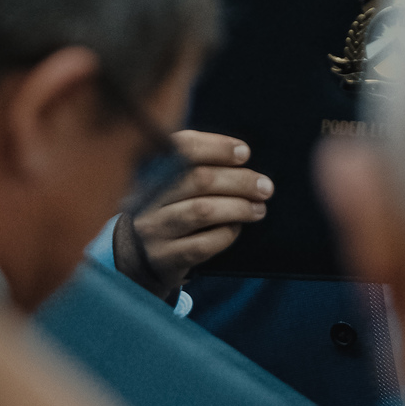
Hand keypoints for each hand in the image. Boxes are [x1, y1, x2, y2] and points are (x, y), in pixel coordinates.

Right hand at [116, 130, 272, 291]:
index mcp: (153, 168)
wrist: (139, 256)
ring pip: (202, 211)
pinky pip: (202, 244)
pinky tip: (237, 228)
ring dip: (238, 207)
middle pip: (199, 179)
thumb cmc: (169, 208)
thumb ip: (198, 163)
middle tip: (265, 186)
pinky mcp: (164, 258)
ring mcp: (154, 228)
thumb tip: (241, 154)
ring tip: (259, 208)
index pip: (183, 147)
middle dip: (238, 180)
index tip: (244, 152)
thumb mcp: (173, 182)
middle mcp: (149, 197)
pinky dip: (226, 233)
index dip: (217, 147)